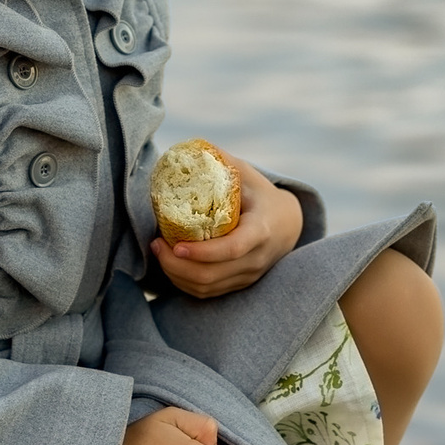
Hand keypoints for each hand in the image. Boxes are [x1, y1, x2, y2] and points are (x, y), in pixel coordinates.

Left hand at [151, 153, 301, 299]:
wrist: (288, 224)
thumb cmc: (261, 195)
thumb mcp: (247, 175)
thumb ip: (222, 163)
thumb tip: (189, 150)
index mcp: (261, 231)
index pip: (232, 249)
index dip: (202, 252)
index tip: (175, 245)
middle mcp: (257, 259)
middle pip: (211, 275)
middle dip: (176, 265)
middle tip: (156, 244)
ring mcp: (248, 276)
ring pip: (206, 288)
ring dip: (175, 275)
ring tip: (159, 252)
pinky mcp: (239, 284)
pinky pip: (208, 293)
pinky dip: (184, 283)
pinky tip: (171, 265)